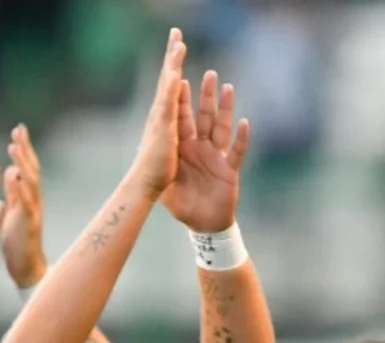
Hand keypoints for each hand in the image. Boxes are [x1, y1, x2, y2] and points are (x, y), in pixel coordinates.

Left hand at [1, 125, 46, 289]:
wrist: (27, 270)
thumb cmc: (19, 241)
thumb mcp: (14, 211)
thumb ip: (13, 191)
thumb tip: (10, 170)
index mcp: (26, 198)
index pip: (26, 168)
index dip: (22, 149)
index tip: (17, 130)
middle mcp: (33, 202)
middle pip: (31, 170)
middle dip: (25, 149)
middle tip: (18, 129)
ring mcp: (33, 213)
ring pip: (30, 184)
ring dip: (22, 164)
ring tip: (13, 148)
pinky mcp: (30, 227)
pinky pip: (27, 206)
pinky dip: (21, 191)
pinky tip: (15, 177)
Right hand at [129, 29, 188, 197]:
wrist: (144, 187)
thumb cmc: (154, 171)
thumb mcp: (163, 145)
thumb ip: (164, 132)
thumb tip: (158, 127)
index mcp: (163, 116)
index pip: (169, 85)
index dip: (172, 65)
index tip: (176, 46)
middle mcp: (160, 113)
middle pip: (167, 78)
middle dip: (172, 54)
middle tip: (176, 32)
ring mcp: (160, 119)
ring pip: (167, 86)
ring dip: (173, 64)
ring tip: (179, 43)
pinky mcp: (163, 129)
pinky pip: (168, 106)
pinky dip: (170, 89)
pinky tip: (175, 74)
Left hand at [161, 69, 250, 233]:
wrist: (203, 226)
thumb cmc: (184, 206)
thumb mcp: (165, 186)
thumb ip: (157, 168)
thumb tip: (139, 151)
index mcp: (185, 150)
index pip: (183, 120)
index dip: (182, 101)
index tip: (180, 79)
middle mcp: (202, 149)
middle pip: (204, 117)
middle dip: (206, 97)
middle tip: (209, 74)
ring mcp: (217, 157)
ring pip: (222, 128)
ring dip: (225, 109)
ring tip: (227, 87)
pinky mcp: (229, 170)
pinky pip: (237, 152)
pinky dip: (241, 139)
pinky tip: (244, 123)